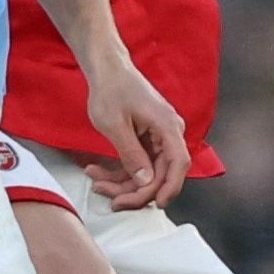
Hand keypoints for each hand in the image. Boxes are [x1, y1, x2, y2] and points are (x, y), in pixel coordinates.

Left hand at [80, 52, 187, 210]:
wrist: (107, 69)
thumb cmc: (111, 89)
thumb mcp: (115, 125)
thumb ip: (131, 155)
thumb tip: (146, 181)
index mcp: (167, 127)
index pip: (178, 164)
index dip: (170, 187)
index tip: (156, 204)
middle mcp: (168, 133)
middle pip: (160, 173)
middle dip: (134, 190)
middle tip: (110, 199)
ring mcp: (158, 136)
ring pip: (147, 172)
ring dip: (122, 183)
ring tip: (95, 182)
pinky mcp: (146, 139)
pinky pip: (138, 163)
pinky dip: (119, 171)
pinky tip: (96, 172)